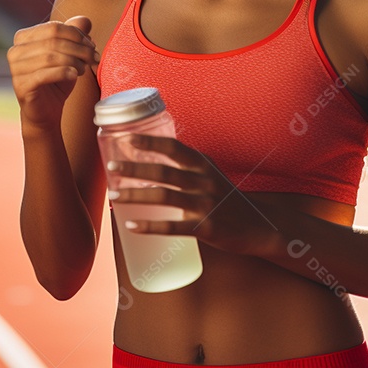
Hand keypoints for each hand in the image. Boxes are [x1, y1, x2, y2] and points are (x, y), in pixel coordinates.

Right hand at [7, 15, 99, 129]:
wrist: (46, 112)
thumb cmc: (57, 80)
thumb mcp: (69, 54)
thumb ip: (74, 34)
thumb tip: (85, 20)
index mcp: (23, 38)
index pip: (53, 27)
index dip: (76, 34)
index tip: (92, 45)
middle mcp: (15, 51)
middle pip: (53, 41)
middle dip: (78, 48)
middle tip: (94, 57)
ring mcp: (15, 69)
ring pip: (50, 57)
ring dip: (74, 61)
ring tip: (84, 69)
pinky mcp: (21, 86)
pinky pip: (45, 74)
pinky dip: (64, 72)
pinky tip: (74, 75)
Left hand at [106, 133, 277, 256]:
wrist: (257, 224)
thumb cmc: (225, 196)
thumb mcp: (209, 172)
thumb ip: (185, 164)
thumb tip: (150, 153)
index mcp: (203, 165)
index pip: (174, 148)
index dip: (150, 142)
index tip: (127, 139)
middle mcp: (204, 181)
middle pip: (163, 172)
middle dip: (134, 169)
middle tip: (110, 168)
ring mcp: (205, 205)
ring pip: (164, 197)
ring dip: (136, 195)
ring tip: (114, 196)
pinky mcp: (206, 228)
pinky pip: (173, 227)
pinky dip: (150, 226)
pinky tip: (131, 224)